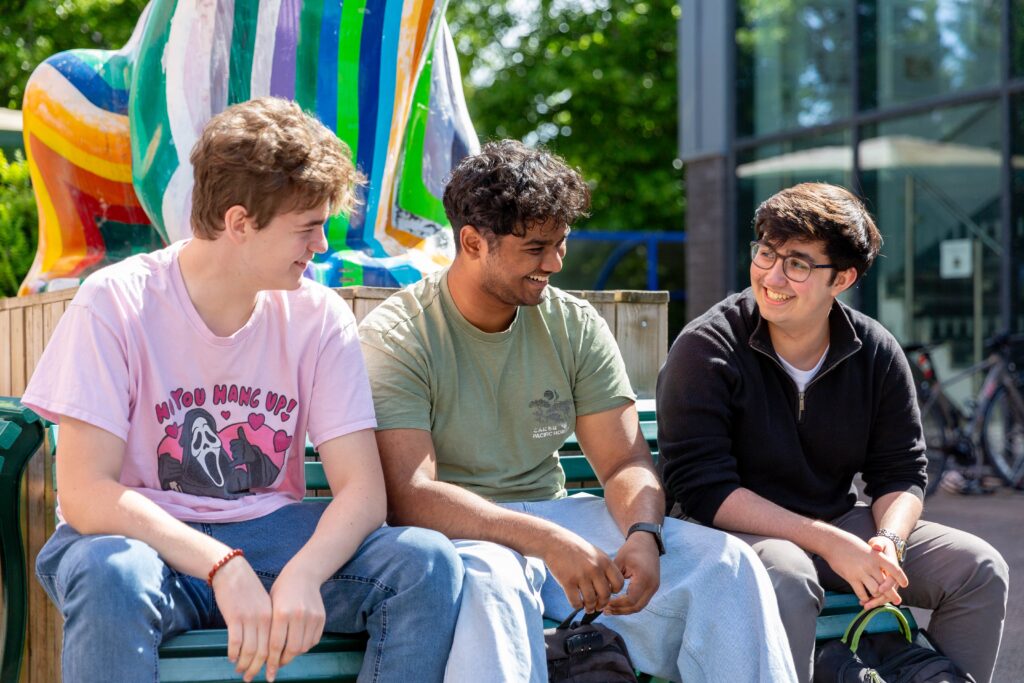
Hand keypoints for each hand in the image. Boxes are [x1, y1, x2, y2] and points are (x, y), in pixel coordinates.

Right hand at [210, 555, 273, 681]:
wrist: (232, 572)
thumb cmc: (248, 589)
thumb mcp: (264, 604)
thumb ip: (268, 622)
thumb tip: (269, 645)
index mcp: (275, 615)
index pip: (277, 645)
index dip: (273, 662)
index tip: (269, 673)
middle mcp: (265, 618)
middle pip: (264, 651)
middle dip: (258, 668)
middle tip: (250, 679)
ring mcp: (250, 618)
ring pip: (250, 650)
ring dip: (244, 664)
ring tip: (240, 671)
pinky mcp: (235, 617)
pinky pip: (236, 642)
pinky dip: (234, 653)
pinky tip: (231, 658)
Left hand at [265, 567, 326, 681]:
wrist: (303, 575)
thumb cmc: (281, 591)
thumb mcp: (270, 607)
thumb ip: (270, 630)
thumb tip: (265, 656)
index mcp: (281, 613)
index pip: (276, 645)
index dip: (272, 662)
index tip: (269, 674)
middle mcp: (298, 615)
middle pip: (293, 649)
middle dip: (284, 661)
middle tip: (277, 664)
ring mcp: (312, 616)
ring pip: (304, 646)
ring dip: (294, 654)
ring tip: (286, 654)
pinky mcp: (321, 617)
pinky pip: (314, 640)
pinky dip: (305, 645)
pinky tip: (297, 643)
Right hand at [543, 528, 623, 613]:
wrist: (555, 541)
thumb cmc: (575, 548)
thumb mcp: (595, 553)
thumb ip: (604, 568)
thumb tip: (610, 588)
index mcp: (604, 561)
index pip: (619, 583)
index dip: (615, 591)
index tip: (608, 593)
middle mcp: (595, 568)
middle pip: (605, 595)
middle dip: (602, 604)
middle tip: (598, 606)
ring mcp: (581, 575)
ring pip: (591, 601)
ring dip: (589, 607)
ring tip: (587, 607)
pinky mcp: (567, 582)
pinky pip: (576, 602)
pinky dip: (577, 606)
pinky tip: (577, 604)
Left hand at [605, 531, 659, 614]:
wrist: (647, 542)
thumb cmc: (631, 549)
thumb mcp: (619, 561)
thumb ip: (613, 579)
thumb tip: (604, 595)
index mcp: (643, 578)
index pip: (631, 600)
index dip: (617, 604)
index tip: (605, 603)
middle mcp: (652, 585)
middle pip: (636, 607)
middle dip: (620, 610)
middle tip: (605, 610)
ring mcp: (654, 587)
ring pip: (639, 606)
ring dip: (624, 610)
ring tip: (609, 609)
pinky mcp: (652, 588)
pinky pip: (641, 601)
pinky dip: (630, 605)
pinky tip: (617, 604)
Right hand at [819, 529, 906, 607]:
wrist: (833, 542)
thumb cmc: (851, 545)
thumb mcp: (868, 549)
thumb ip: (876, 561)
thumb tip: (883, 576)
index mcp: (877, 556)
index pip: (895, 569)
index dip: (901, 578)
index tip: (905, 585)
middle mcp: (871, 565)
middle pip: (886, 585)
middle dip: (892, 595)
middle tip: (897, 601)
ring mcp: (861, 572)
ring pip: (875, 591)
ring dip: (877, 597)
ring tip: (877, 599)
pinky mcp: (851, 577)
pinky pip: (861, 593)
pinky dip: (864, 598)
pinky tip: (864, 599)